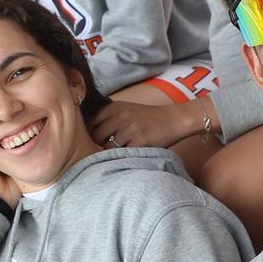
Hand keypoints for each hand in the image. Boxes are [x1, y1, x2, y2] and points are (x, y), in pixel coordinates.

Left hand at [91, 98, 206, 151]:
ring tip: (127, 146)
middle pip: (96, 136)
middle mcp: (120, 116)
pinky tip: (135, 149)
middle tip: (114, 143)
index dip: (93, 132)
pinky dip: (126, 154)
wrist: (173, 120)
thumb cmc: (148, 117)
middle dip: (102, 142)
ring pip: (108, 147)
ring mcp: (130, 129)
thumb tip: (88, 132)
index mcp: (115, 107)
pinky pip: (122, 153)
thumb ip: (109, 117)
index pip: (91, 122)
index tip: (100, 136)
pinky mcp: (139, 142)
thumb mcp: (126, 109)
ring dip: (114, 150)